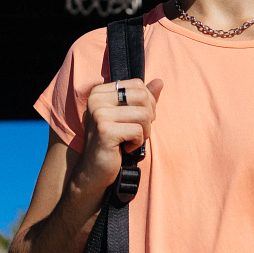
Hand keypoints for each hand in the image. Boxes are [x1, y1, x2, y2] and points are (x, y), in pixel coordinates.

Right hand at [73, 78, 163, 195]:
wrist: (94, 171)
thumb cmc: (113, 142)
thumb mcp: (128, 117)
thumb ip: (143, 99)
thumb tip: (160, 81)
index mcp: (100, 91)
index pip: (138, 84)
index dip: (147, 103)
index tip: (137, 119)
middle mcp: (96, 99)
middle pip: (143, 96)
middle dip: (148, 117)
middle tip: (136, 132)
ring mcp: (99, 114)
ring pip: (144, 114)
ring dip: (144, 132)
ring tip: (131, 140)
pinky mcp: (105, 131)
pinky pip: (138, 131)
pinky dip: (137, 142)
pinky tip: (125, 148)